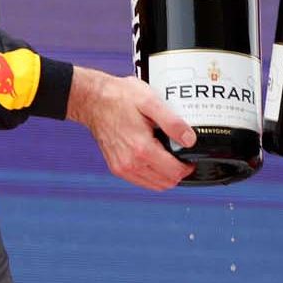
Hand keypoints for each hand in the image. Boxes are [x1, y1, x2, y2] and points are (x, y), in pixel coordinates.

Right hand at [67, 67, 194, 190]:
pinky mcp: (116, 167)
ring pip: (153, 185)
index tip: (190, 156)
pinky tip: (154, 157)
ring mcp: (122, 168)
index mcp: (141, 149)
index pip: (174, 173)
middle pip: (166, 183)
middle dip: (178, 172)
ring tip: (168, 156)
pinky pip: (140, 180)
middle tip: (181, 155)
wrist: (93, 100)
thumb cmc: (119, 97)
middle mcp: (130, 164)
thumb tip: (190, 140)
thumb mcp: (150, 101)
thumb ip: (172, 122)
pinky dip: (152, 174)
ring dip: (165, 175)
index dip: (187, 167)